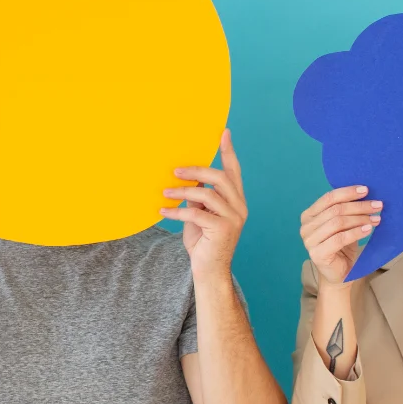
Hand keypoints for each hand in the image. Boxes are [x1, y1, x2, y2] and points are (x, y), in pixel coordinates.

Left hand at [162, 129, 247, 277]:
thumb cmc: (203, 242)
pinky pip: (196, 213)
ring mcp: (233, 218)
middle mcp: (239, 207)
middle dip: (196, 171)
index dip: (229, 152)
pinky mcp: (222, 230)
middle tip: (175, 171)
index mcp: (236, 200)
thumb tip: (186, 179)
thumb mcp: (199, 214)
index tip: (224, 132)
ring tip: (165, 192)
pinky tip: (163, 211)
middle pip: (220, 178)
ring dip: (182, 191)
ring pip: (207, 194)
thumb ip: (198, 197)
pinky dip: (177, 211)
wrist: (208, 271)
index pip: (234, 171)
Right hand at [299, 186, 381, 286]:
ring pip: (338, 222)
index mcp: (309, 215)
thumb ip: (346, 210)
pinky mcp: (317, 253)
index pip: (328, 198)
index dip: (348, 192)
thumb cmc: (342, 248)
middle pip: (335, 210)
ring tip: (376, 218)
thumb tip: (364, 192)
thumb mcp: (344, 225)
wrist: (340, 275)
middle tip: (377, 205)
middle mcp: (306, 227)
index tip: (366, 190)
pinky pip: (340, 238)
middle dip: (359, 206)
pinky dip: (356, 232)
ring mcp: (309, 241)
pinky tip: (368, 229)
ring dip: (360, 218)